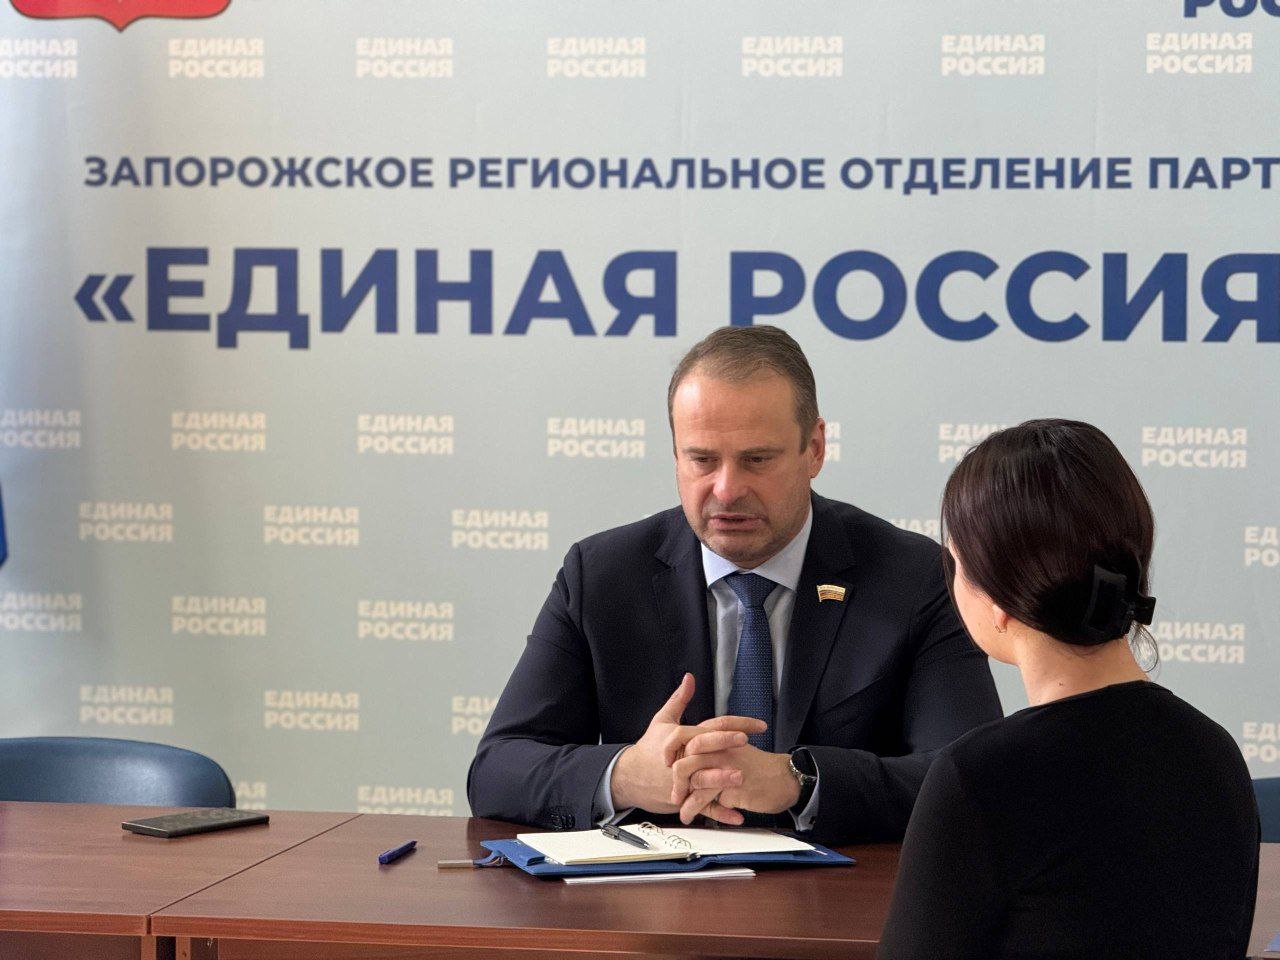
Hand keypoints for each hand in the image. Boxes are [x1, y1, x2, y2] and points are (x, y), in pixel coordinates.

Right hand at [610, 674, 765, 813]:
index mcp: (682, 737)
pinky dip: (719, 813)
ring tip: (740, 777)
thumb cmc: (649, 749)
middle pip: (705, 749)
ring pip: (701, 779)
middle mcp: (683, 757)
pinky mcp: (682, 798)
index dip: (737, 724)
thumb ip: (679, 699)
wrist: (629, 777)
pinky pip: (702, 807)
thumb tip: (689, 678)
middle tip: (745, 741)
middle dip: (725, 744)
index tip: (757, 725)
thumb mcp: (662, 720)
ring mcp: (682, 780)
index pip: (712, 726)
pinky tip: (737, 815)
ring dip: (721, 779)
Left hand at [670, 733, 799, 824]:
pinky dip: (694, 809)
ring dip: (684, 799)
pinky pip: (706, 798)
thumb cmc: (760, 769)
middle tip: (674, 793)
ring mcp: (726, 767)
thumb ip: (715, 754)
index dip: (672, 750)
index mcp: (720, 738)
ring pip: (694, 781)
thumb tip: (693, 766)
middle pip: (686, 760)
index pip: (687, 738)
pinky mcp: (731, 786)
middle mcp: (721, 749)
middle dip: (675, 780)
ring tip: (681, 811)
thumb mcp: (735, 753)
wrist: (785, 780)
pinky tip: (691, 815)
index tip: (666, 763)